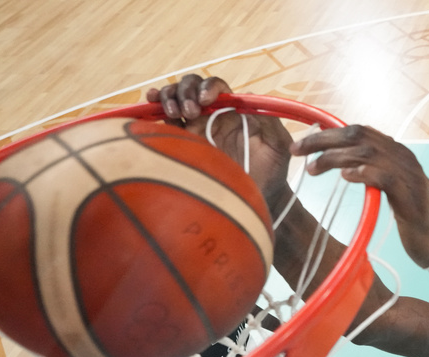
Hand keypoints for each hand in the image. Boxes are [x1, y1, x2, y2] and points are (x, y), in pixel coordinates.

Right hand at [147, 75, 293, 212]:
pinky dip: (154, 111)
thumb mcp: (278, 143)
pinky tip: (150, 108)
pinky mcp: (184, 143)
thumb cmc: (273, 170)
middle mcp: (213, 114)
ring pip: (174, 99)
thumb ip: (269, 119)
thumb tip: (247, 97)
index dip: (208, 87)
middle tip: (189, 111)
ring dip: (169, 97)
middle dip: (185, 90)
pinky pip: (165, 123)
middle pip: (190, 86)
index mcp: (234, 109)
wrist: (259, 197)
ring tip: (173, 112)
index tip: (205, 101)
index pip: (216, 86)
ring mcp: (196, 128)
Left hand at [291, 125, 428, 266]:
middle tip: (298, 151)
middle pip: (359, 136)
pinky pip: (385, 176)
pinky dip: (363, 173)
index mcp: (396, 152)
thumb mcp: (390, 188)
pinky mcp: (411, 194)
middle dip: (324, 141)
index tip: (302, 144)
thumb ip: (372, 171)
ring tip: (313, 169)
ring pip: (368, 153)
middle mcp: (403, 156)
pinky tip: (345, 177)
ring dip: (335, 158)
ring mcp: (409, 174)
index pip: (358, 131)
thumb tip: (344, 163)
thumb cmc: (412, 217)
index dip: (327, 133)